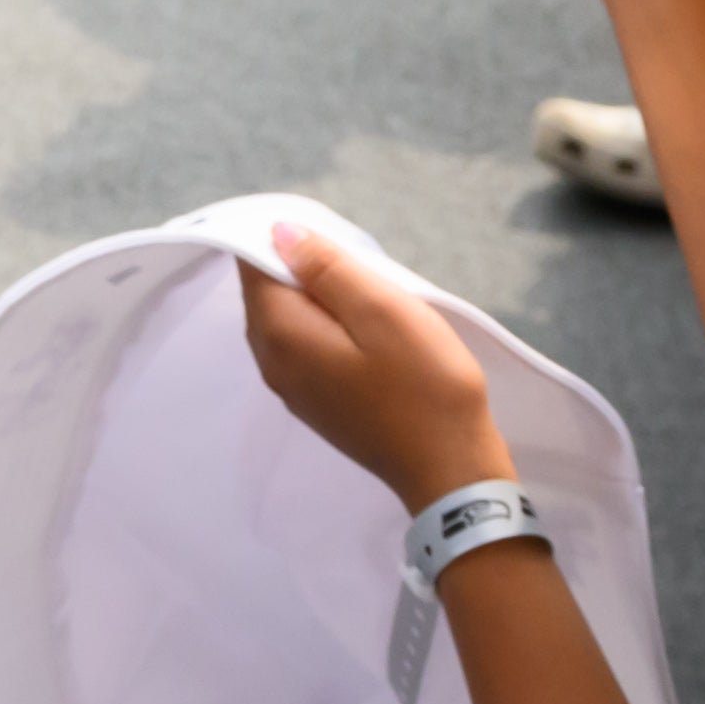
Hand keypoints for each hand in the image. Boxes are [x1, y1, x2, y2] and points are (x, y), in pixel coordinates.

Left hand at [239, 224, 523, 516]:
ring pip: (287, 320)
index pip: (253, 264)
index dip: (283, 237)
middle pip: (266, 292)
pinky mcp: (316, 404)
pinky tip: (363, 328)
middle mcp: (271, 362)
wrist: (452, 471)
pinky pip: (304, 346)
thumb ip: (325, 267)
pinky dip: (324, 326)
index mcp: (278, 334)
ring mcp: (291, 388)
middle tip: (356, 259)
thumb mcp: (382, 310)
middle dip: (300, 266)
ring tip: (366, 291)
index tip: (327, 233)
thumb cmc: (424, 384)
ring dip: (316, 298)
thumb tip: (277, 232)